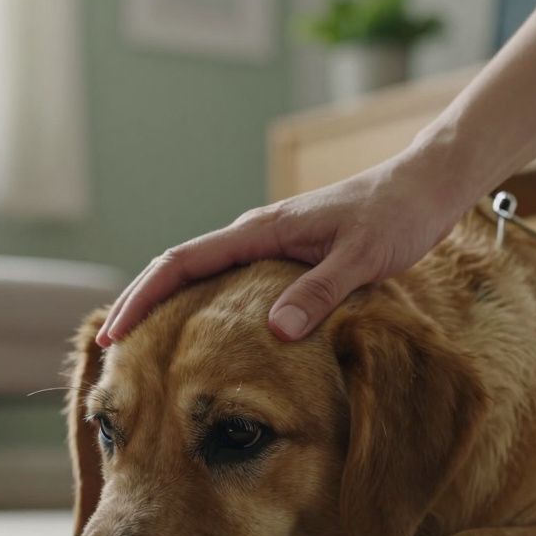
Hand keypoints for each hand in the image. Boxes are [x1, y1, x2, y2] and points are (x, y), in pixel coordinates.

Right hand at [96, 156, 468, 346]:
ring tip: (142, 350)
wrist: (425, 186)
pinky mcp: (281, 258)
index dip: (143, 297)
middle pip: (177, 270)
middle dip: (140, 305)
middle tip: (110, 349)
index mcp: (259, 232)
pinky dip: (200, 307)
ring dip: (166, 307)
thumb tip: (274, 333)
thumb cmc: (396, 216)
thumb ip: (319, 292)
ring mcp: (265, 246)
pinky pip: (226, 284)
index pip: (181, 262)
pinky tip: (201, 336)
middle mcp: (253, 236)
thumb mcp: (362, 258)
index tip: (115, 331)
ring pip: (199, 277)